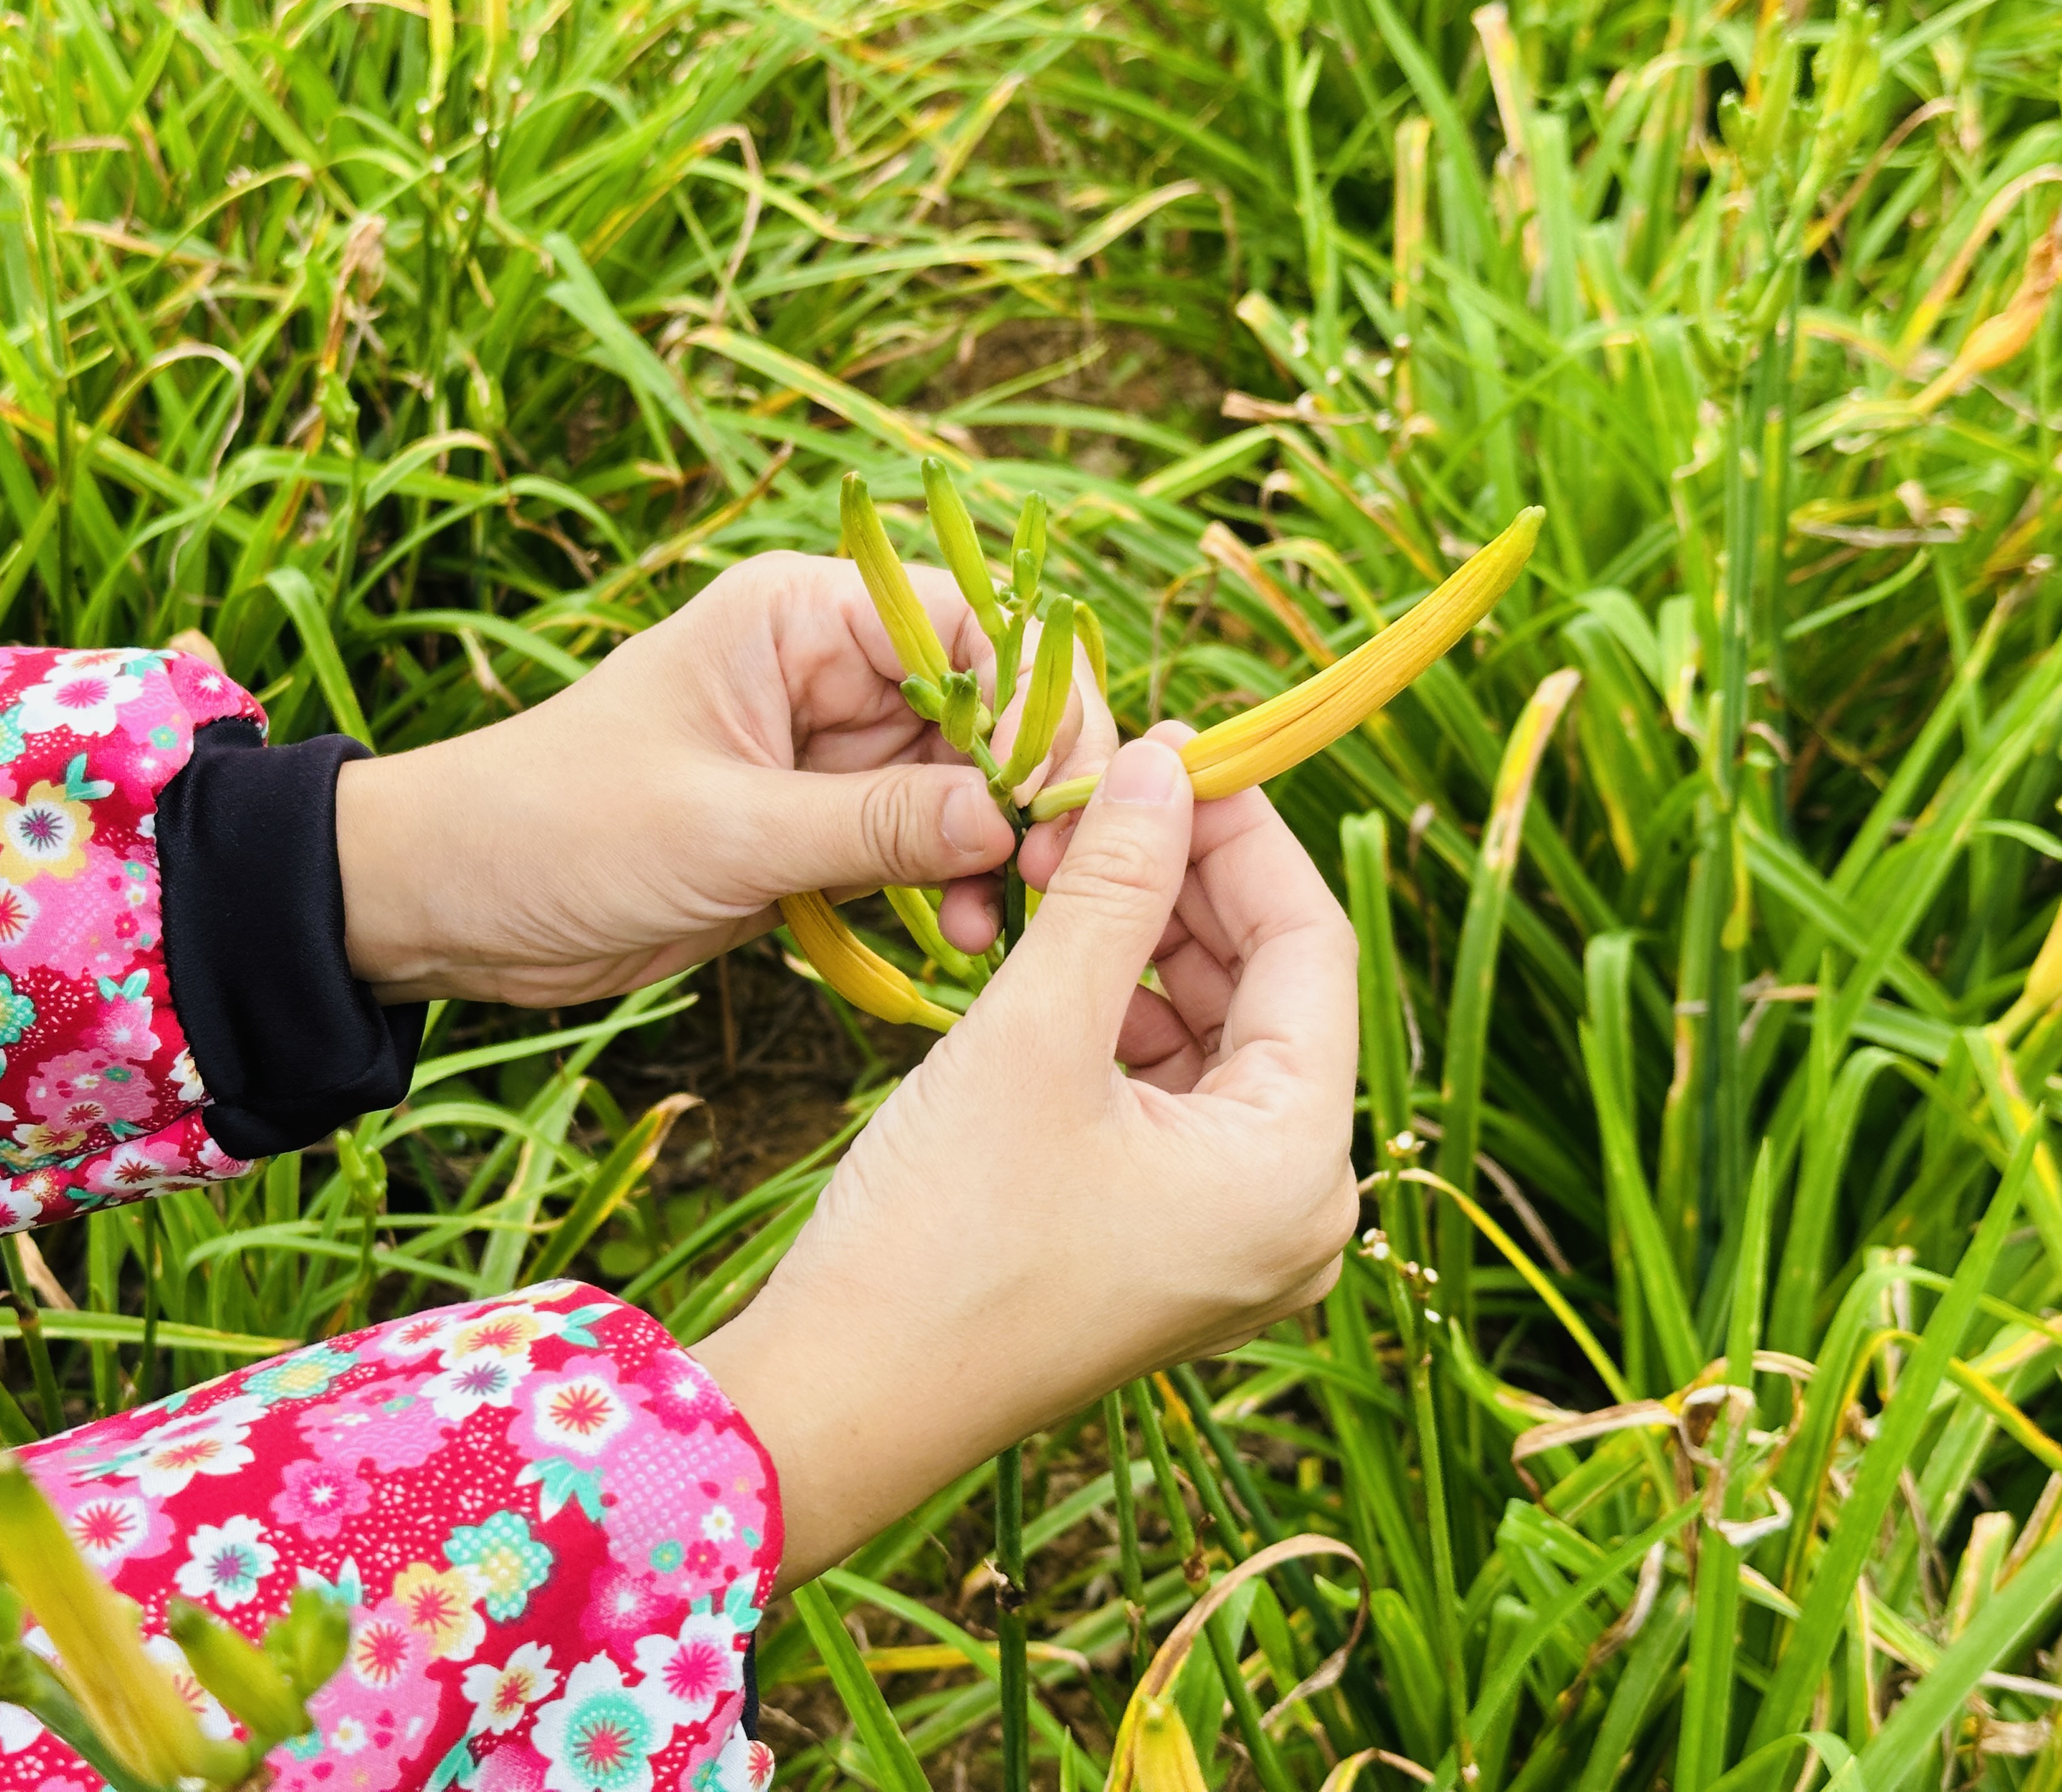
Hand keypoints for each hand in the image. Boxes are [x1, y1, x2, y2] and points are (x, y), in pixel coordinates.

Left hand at [333, 551, 1109, 1005]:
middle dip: (1019, 792)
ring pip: (956, 786)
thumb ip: (874, 823)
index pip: (964, 629)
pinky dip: (938, 886)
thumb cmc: (557, 829)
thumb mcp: (723, 831)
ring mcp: (820, 752)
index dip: (1031, 704)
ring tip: (981, 926)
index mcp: (795, 618)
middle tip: (1041, 881)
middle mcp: (821, 670)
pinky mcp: (809, 826)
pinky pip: (910, 843)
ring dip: (982, 853)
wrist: (451, 902)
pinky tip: (952, 935)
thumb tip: (1011, 816)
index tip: (1061, 798)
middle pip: (978, 709)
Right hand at [688, 731, 1358, 1584]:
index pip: (1311, 950)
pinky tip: (1054, 955)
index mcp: (1298, 1169)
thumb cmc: (939, 1236)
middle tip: (1096, 802)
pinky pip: (1170, 1101)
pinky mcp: (1164, 1247)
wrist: (841, 1402)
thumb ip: (1113, 891)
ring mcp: (1231, 1239)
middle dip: (1183, 888)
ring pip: (1214, 1042)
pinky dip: (1119, 1021)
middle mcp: (1294, 1213)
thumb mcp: (1034, 1036)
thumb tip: (1163, 766)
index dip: (1241, 834)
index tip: (1171, 749)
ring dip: (1143, 947)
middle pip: (1269, 996)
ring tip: (1056, 868)